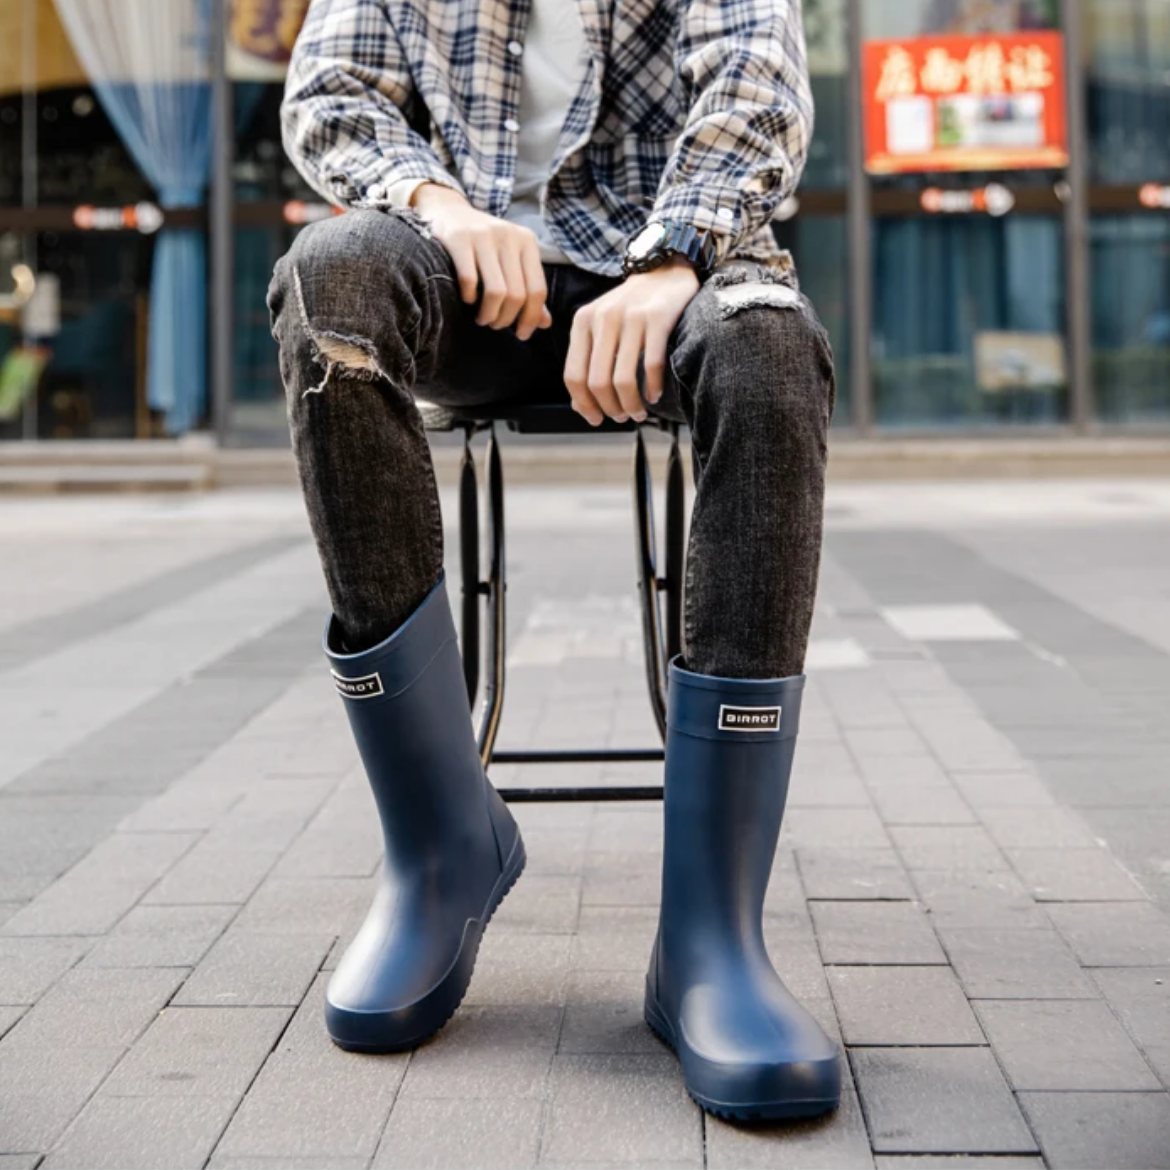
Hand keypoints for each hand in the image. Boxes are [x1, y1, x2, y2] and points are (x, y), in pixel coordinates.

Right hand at [411, 182, 552, 340]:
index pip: (538, 290)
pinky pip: (469, 280)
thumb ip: (528, 289)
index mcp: (527, 242)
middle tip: (495, 325)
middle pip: (517, 295)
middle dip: (506, 319)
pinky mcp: (459, 238)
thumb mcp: (511, 260)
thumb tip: (545, 323)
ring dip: (489, 314)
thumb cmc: (484, 244)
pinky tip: (468, 300)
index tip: (521, 335)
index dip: (531, 318)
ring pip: (496, 292)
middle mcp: (509, 236)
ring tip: (482, 318)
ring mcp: (484, 235)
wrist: (448, 211)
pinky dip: (470, 298)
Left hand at [563, 257, 698, 424]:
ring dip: (632, 405)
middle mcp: (603, 318)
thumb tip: (580, 407)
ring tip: (639, 412)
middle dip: (610, 408)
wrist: (664, 270)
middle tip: (623, 418)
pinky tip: (655, 396)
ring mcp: (631, 317)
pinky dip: (653, 388)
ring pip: (623, 379)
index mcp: (583, 321)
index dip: (583, 404)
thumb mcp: (601, 326)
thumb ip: (588, 360)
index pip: (574, 375)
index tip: (596, 419)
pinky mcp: (658, 318)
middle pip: (598, 382)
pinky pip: (652, 366)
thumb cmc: (631, 307)